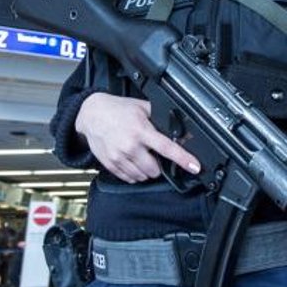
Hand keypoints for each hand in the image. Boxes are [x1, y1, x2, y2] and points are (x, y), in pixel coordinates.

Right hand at [75, 93, 200, 182]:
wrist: (91, 114)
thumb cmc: (118, 110)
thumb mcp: (142, 107)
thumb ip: (159, 117)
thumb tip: (179, 127)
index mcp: (141, 130)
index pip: (167, 148)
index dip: (183, 159)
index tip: (195, 167)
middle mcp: (130, 146)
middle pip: (155, 170)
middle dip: (158, 165)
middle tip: (153, 154)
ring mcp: (119, 157)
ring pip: (143, 177)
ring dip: (146, 170)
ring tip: (141, 156)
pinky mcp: (110, 165)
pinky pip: (129, 179)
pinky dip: (134, 174)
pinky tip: (132, 161)